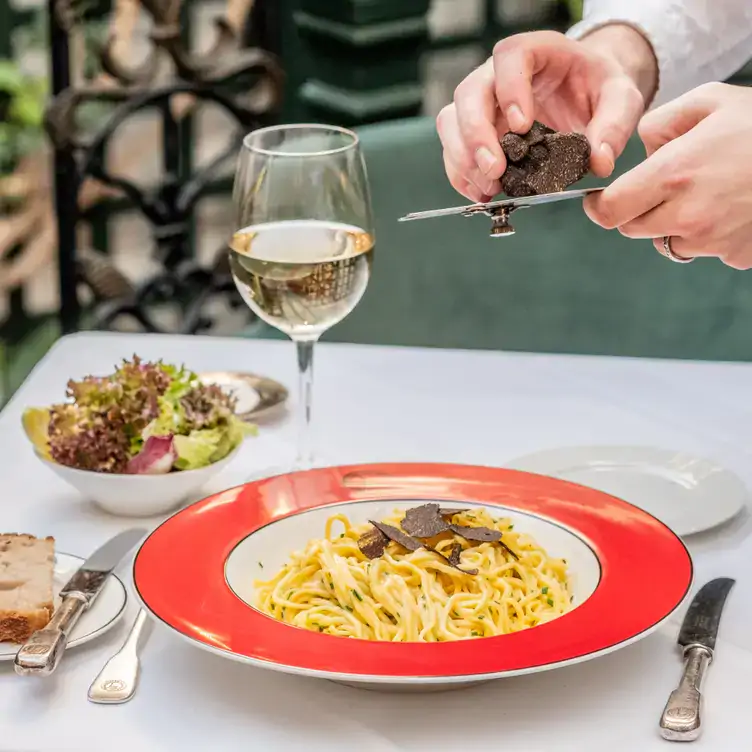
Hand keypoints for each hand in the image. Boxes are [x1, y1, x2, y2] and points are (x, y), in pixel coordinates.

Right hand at [436, 28, 650, 202]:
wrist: (584, 97)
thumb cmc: (597, 89)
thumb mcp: (620, 99)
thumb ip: (614, 126)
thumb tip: (600, 162)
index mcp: (536, 52)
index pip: (509, 57)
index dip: (510, 89)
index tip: (522, 126)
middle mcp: (499, 75)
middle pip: (469, 94)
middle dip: (475, 135)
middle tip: (495, 170)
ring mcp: (482, 104)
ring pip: (451, 122)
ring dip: (463, 159)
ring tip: (489, 186)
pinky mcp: (474, 132)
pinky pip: (454, 151)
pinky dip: (463, 176)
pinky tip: (483, 193)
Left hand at [585, 83, 751, 269]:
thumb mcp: (709, 101)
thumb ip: (660, 122)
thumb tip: (639, 148)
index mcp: (673, 175)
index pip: (609, 211)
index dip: (598, 207)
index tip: (598, 200)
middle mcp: (689, 215)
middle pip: (632, 230)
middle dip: (636, 210)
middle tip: (662, 187)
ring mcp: (713, 241)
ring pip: (668, 242)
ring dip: (674, 224)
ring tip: (709, 192)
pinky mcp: (736, 255)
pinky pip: (706, 250)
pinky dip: (710, 234)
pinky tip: (732, 207)